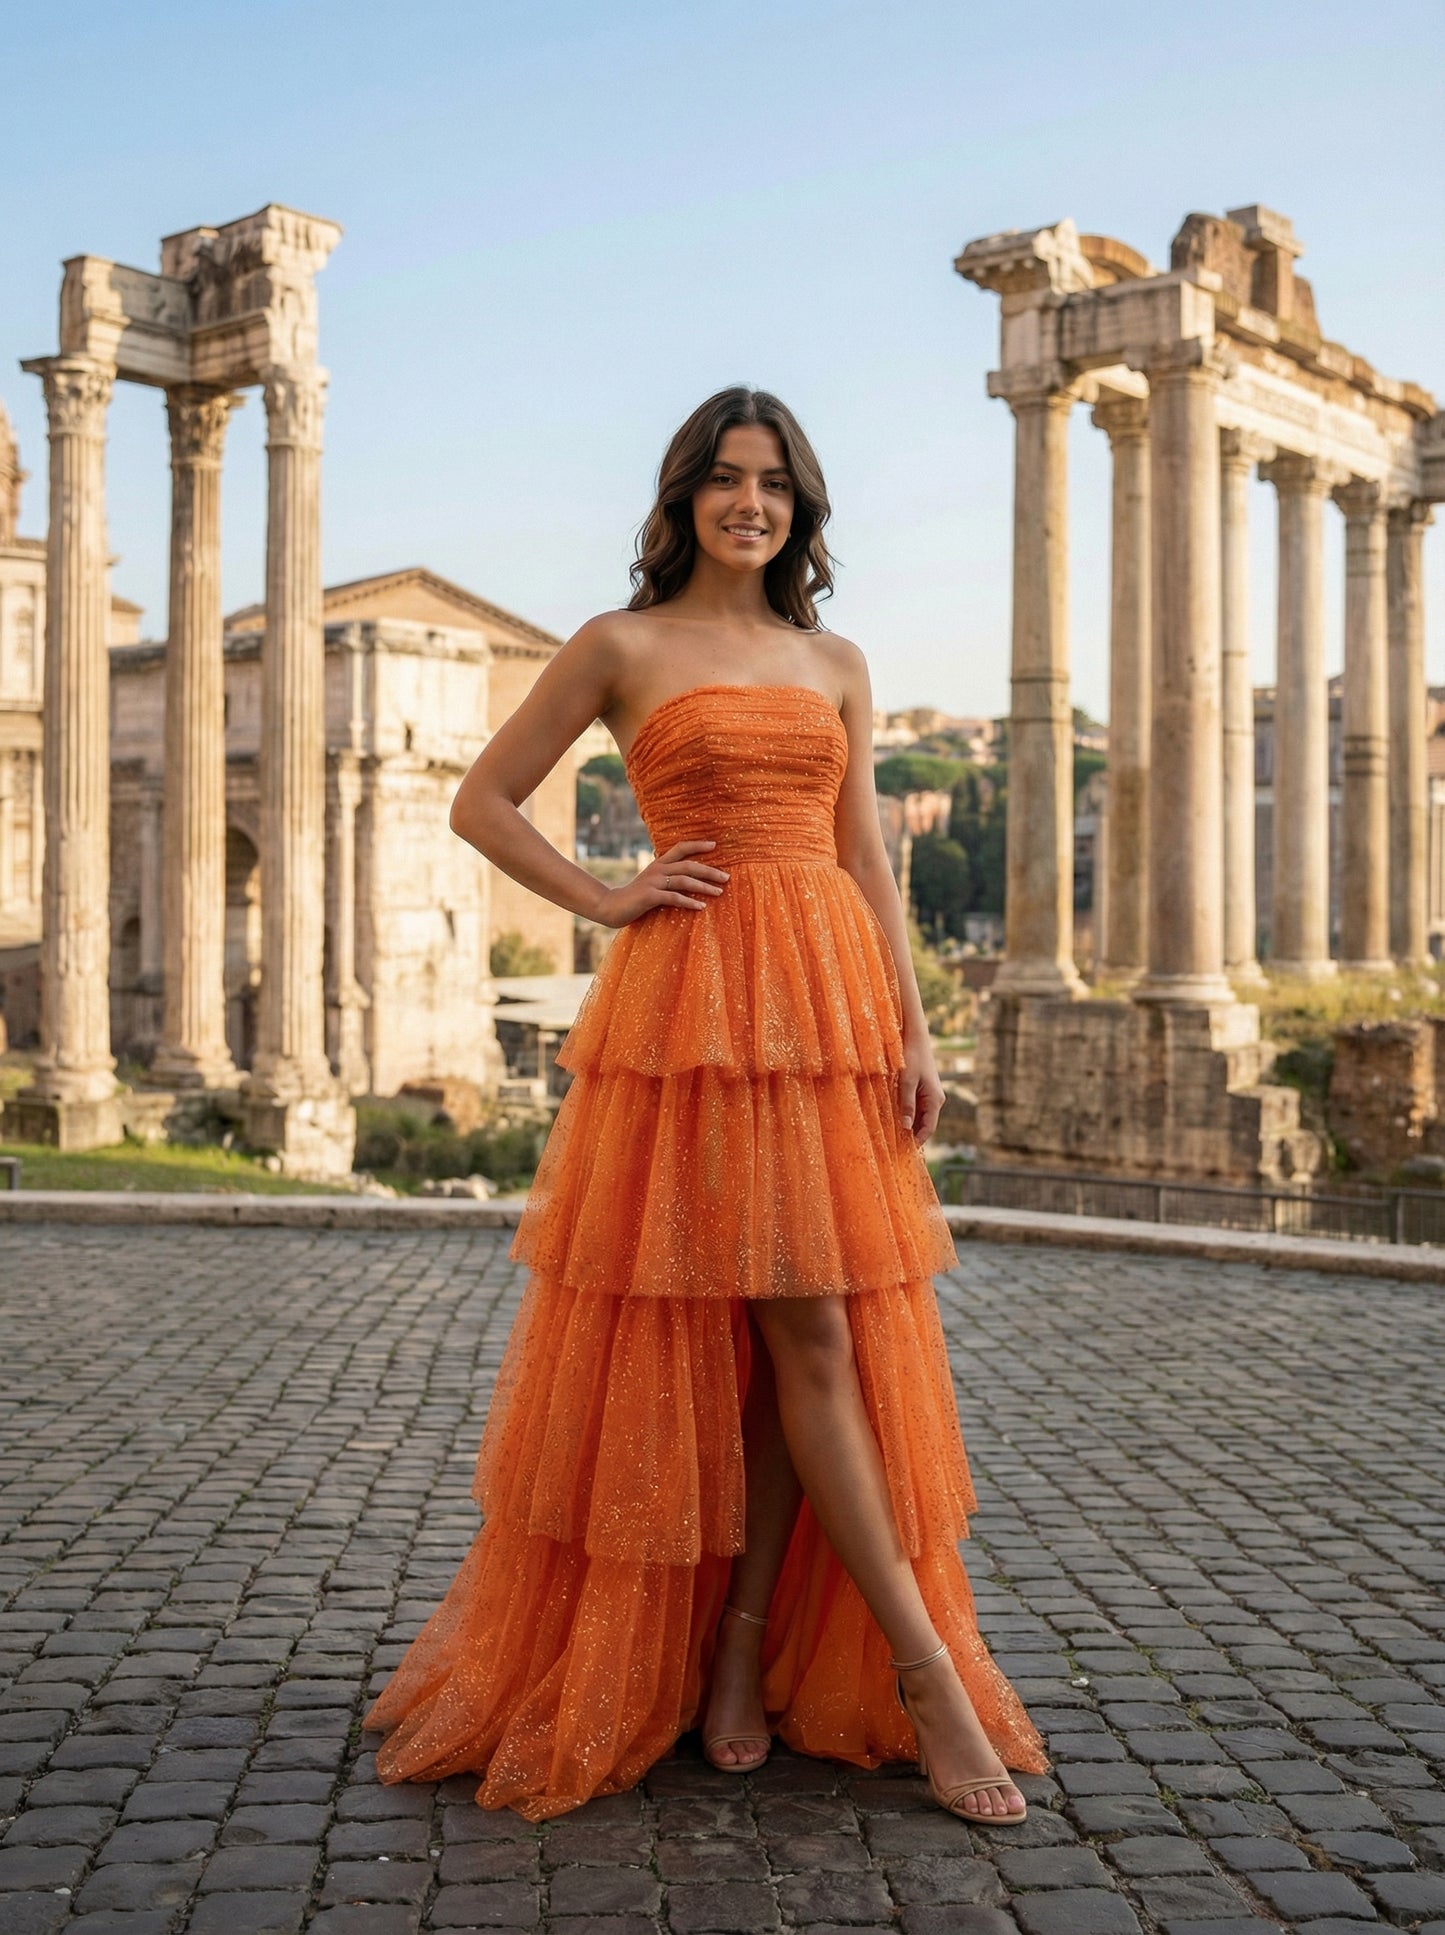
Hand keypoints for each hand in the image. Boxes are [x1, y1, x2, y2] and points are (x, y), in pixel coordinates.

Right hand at [595, 840, 729, 928]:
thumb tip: (685, 875)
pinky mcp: (650, 896)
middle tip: (726, 877)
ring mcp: (653, 882)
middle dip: (710, 870)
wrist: (612, 906)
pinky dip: (689, 902)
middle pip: (689, 865)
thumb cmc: (635, 896)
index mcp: (659, 863)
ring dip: (704, 886)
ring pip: (684, 880)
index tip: (715, 845)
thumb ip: (666, 875)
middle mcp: (657, 869)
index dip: (697, 845)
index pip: (680, 848)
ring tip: (719, 892)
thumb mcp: (651, 881)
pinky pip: (674, 898)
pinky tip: (701, 906)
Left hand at [898, 1036, 945, 1145]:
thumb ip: (906, 1104)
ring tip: (894, 1137)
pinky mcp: (923, 1089)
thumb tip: (907, 1127)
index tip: (905, 1152)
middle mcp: (935, 1099)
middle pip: (925, 1124)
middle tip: (897, 1148)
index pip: (929, 1128)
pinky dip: (908, 1115)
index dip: (918, 1141)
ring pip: (920, 1117)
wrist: (915, 1037)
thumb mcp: (906, 1081)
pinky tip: (896, 1120)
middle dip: (913, 1136)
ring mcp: (929, 1094)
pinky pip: (917, 1107)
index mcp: (935, 1100)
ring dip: (910, 1126)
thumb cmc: (911, 1057)